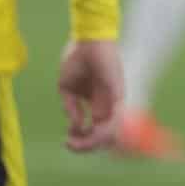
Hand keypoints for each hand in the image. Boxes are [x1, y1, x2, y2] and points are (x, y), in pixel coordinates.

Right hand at [57, 38, 123, 152]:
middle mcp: (105, 104)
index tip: (66, 140)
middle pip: (101, 135)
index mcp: (94, 102)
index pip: (93, 129)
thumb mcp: (67, 88)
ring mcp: (112, 101)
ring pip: (109, 133)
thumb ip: (72, 108)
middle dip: (85, 145)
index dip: (80, 139)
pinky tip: (87, 134)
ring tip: (75, 143)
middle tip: (69, 145)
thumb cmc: (77, 59)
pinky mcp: (118, 96)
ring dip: (91, 143)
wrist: (88, 40)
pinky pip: (115, 121)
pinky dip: (103, 132)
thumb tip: (77, 125)